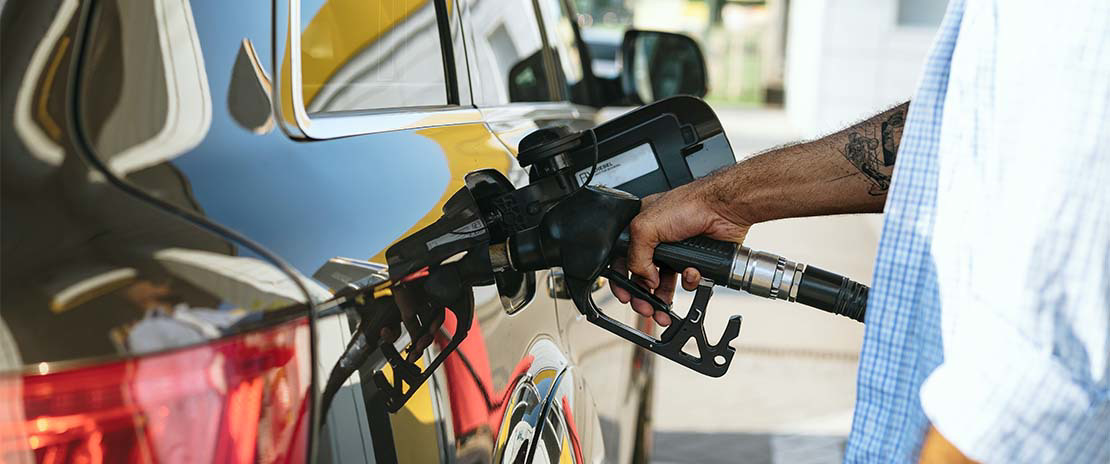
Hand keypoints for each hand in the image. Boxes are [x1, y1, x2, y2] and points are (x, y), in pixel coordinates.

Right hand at [611, 180, 750, 325]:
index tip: (624, 294)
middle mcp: (658, 240)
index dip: (621, 278)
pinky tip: (691, 272)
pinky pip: (687, 280)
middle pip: (643, 275)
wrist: (724, 209)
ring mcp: (677, 251)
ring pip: (665, 282)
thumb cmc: (691, 205)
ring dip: (664, 295)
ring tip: (663, 305)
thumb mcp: (647, 226)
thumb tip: (642, 277)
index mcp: (641, 227)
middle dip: (643, 294)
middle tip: (644, 306)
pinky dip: (690, 281)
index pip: (623, 258)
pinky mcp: (695, 259)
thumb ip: (635, 255)